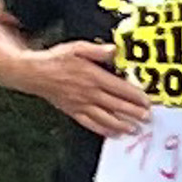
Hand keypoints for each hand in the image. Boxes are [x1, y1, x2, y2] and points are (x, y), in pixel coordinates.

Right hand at [36, 41, 152, 136]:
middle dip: (134, 113)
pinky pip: (91, 124)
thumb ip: (98, 51)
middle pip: (117, 105)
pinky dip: (104, 130)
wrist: (34, 73)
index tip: (147, 101)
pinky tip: (114, 133)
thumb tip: (115, 50)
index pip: (120, 89)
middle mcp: (89, 93)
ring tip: (135, 129)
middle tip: (147, 118)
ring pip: (106, 118)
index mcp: (93, 76)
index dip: (135, 96)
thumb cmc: (56, 60)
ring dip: (122, 124)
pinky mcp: (74, 112)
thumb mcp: (77, 48)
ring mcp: (81, 104)